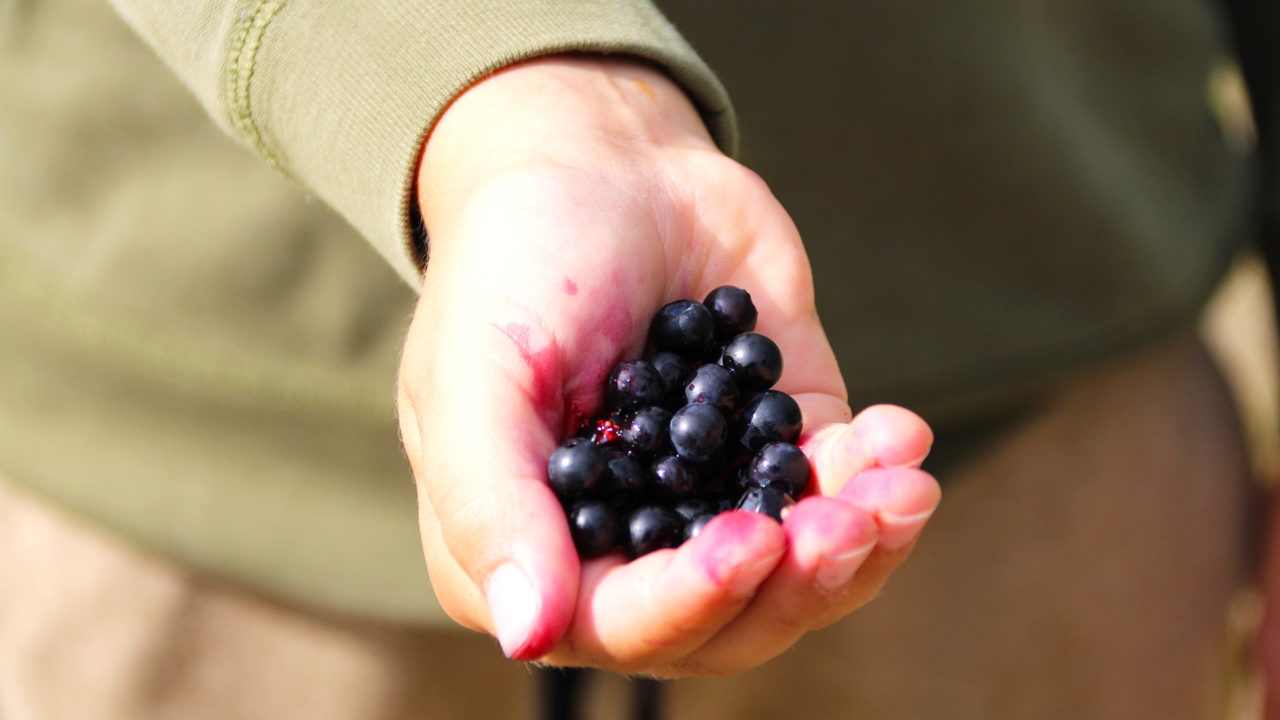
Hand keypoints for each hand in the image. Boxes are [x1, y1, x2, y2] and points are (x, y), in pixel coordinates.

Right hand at [397, 56, 939, 675]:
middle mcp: (628, 542)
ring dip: (856, 544)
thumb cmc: (516, 260)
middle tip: (847, 519)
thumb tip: (524, 638)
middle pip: (727, 619)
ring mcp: (710, 494)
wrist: (602, 160)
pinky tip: (900, 435)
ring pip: (797, 574)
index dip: (691, 600)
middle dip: (795, 581)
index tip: (751, 538)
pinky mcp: (779, 443)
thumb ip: (490, 504)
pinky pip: (838, 491)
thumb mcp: (477, 372)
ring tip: (897, 484)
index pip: (619, 622)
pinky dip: (878, 478)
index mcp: (535, 547)